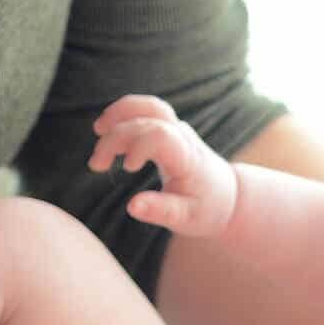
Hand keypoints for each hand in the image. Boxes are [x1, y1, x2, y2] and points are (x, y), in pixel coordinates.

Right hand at [89, 95, 237, 238]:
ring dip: (120, 113)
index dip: (138, 144)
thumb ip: (160, 212)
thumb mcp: (187, 219)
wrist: (227, 196)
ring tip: (98, 132)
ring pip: (150, 106)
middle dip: (117, 136)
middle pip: (148, 119)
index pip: (161, 136)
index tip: (127, 168)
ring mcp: (178, 129)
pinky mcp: (170, 129)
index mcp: (188, 159)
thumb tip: (131, 206)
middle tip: (96, 165)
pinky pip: (148, 110)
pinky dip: (125, 114)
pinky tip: (107, 129)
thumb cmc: (207, 209)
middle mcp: (184, 138)